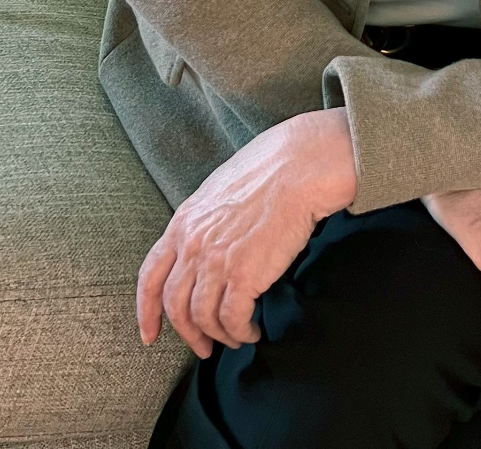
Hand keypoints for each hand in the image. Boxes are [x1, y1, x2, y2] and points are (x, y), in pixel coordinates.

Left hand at [137, 107, 355, 357]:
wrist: (298, 168)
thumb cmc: (268, 171)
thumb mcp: (218, 191)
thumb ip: (203, 221)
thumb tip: (205, 244)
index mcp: (183, 223)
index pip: (150, 276)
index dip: (146, 311)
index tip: (149, 334)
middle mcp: (192, 246)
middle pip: (175, 305)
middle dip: (188, 334)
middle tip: (203, 347)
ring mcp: (216, 262)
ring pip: (203, 318)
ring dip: (218, 336)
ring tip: (236, 337)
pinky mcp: (244, 275)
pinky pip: (232, 319)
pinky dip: (240, 332)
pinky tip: (252, 331)